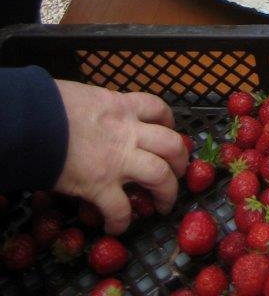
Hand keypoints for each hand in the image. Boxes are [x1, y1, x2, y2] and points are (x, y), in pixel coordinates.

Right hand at [54, 81, 187, 234]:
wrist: (33, 120)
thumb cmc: (51, 104)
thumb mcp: (85, 96)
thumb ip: (99, 107)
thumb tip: (93, 112)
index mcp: (122, 106)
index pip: (157, 108)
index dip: (169, 121)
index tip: (169, 131)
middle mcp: (128, 131)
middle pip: (171, 144)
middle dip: (181, 161)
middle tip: (178, 173)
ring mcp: (117, 158)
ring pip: (159, 175)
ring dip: (167, 192)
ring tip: (164, 205)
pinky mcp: (100, 184)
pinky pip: (120, 208)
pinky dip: (122, 221)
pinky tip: (117, 226)